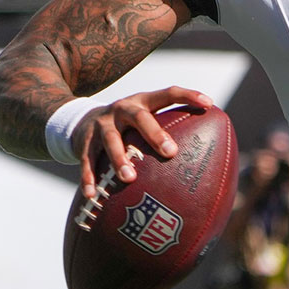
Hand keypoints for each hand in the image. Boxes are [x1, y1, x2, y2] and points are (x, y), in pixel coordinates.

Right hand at [69, 87, 214, 199]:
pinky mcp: (84, 142)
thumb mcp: (144, 121)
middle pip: (139, 117)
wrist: (80, 121)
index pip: (168, 94)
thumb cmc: (128, 127)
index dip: (188, 96)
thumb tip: (207, 157)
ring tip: (129, 178)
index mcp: (142, 102)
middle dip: (155, 134)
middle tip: (171, 152)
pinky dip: (90, 177)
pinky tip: (92, 194)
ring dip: (119, 159)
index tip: (209, 104)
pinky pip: (87, 160)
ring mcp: (101, 125)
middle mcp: (122, 109)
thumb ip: (168, 130)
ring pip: (111, 140)